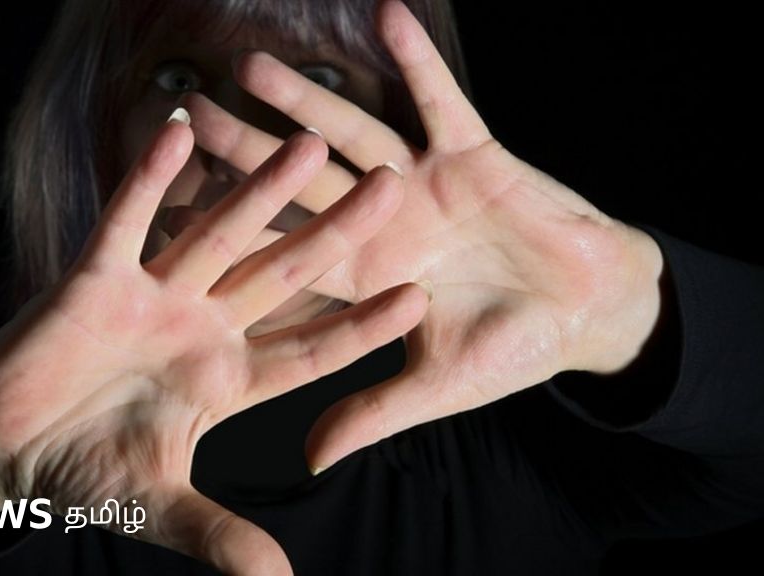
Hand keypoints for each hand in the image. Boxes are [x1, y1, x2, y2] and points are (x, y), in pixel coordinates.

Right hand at [0, 114, 427, 574]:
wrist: (1, 454)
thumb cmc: (82, 477)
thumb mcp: (161, 506)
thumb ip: (222, 538)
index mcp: (225, 380)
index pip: (310, 351)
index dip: (362, 328)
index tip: (419, 301)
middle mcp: (200, 329)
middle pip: (282, 275)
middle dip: (335, 233)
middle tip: (393, 187)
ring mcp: (152, 298)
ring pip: (218, 234)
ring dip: (259, 189)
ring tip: (309, 144)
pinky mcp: (96, 279)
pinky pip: (126, 220)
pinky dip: (148, 180)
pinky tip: (178, 129)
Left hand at [183, 0, 664, 472]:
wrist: (588, 312)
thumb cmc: (514, 350)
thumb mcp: (437, 386)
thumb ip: (371, 413)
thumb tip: (307, 463)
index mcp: (367, 273)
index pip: (287, 250)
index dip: (235, 234)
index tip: (175, 210)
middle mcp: (384, 221)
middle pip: (302, 182)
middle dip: (249, 150)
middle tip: (193, 114)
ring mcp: (424, 183)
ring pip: (355, 133)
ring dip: (309, 99)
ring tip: (254, 66)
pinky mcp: (473, 154)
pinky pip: (439, 101)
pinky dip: (416, 62)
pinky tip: (385, 15)